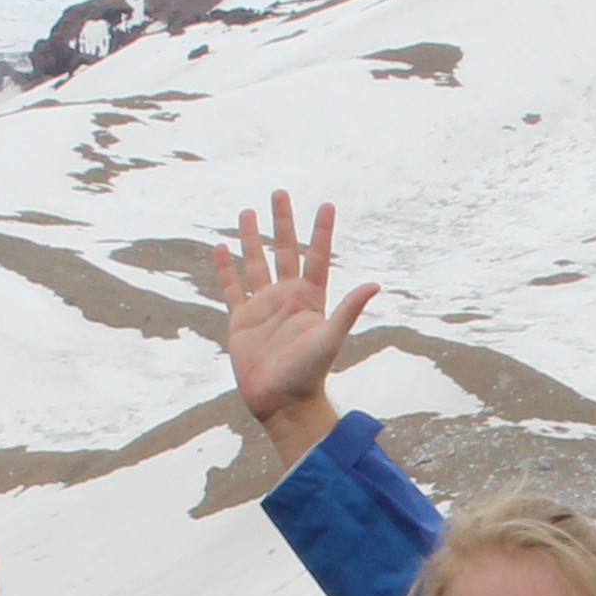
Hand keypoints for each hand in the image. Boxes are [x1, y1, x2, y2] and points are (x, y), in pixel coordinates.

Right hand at [215, 191, 376, 451]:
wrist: (281, 402)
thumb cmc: (308, 374)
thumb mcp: (330, 338)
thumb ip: (348, 310)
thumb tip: (375, 284)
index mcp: (309, 299)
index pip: (316, 256)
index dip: (321, 231)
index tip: (326, 204)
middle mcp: (287, 298)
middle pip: (284, 250)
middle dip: (282, 222)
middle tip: (279, 193)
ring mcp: (263, 307)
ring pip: (255, 263)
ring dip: (251, 238)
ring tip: (246, 212)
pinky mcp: (240, 321)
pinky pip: (231, 289)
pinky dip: (225, 269)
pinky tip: (220, 248)